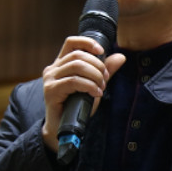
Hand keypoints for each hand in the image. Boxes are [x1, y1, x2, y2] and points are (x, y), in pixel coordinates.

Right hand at [41, 36, 126, 151]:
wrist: (63, 127)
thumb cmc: (78, 105)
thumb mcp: (95, 85)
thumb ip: (105, 71)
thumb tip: (121, 57)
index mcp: (62, 63)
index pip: (71, 43)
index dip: (87, 43)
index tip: (101, 51)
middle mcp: (53, 68)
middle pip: (78, 55)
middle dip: (97, 65)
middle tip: (106, 79)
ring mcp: (50, 79)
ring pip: (76, 66)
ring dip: (95, 76)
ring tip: (101, 87)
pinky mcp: (50, 90)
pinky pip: (73, 81)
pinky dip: (89, 85)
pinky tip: (96, 93)